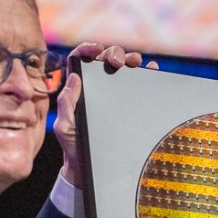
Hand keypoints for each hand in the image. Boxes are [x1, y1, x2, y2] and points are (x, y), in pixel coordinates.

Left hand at [53, 43, 147, 185]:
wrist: (91, 168)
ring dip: (131, 59)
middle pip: (105, 60)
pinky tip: (152, 70)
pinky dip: (148, 73)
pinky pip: (140, 85)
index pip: (79, 60)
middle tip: (118, 62)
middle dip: (113, 53)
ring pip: (123, 69)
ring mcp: (114, 96)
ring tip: (136, 63)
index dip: (87, 49)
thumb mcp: (65, 127)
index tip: (97, 50)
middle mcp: (96, 88)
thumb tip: (74, 78)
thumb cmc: (75, 147)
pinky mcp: (130, 105)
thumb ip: (66, 104)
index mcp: (78, 89)